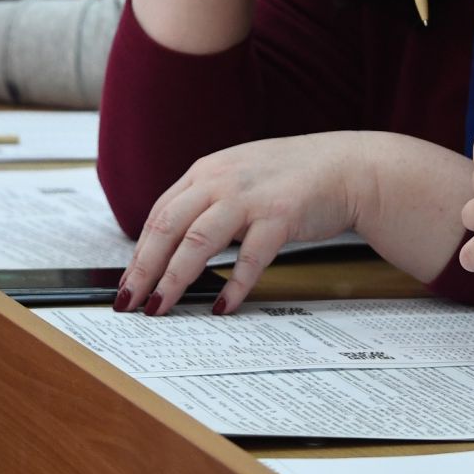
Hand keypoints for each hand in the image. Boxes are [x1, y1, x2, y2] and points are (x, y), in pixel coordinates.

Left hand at [118, 133, 368, 314]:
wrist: (345, 166)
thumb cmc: (292, 177)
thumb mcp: (239, 177)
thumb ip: (207, 200)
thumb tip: (174, 242)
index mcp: (207, 171)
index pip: (160, 214)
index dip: (140, 252)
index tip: (128, 283)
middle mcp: (222, 179)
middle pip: (168, 227)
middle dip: (144, 269)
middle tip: (129, 302)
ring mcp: (251, 196)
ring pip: (198, 241)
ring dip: (174, 278)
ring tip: (161, 307)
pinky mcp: (281, 215)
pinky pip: (250, 256)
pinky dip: (234, 285)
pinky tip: (223, 306)